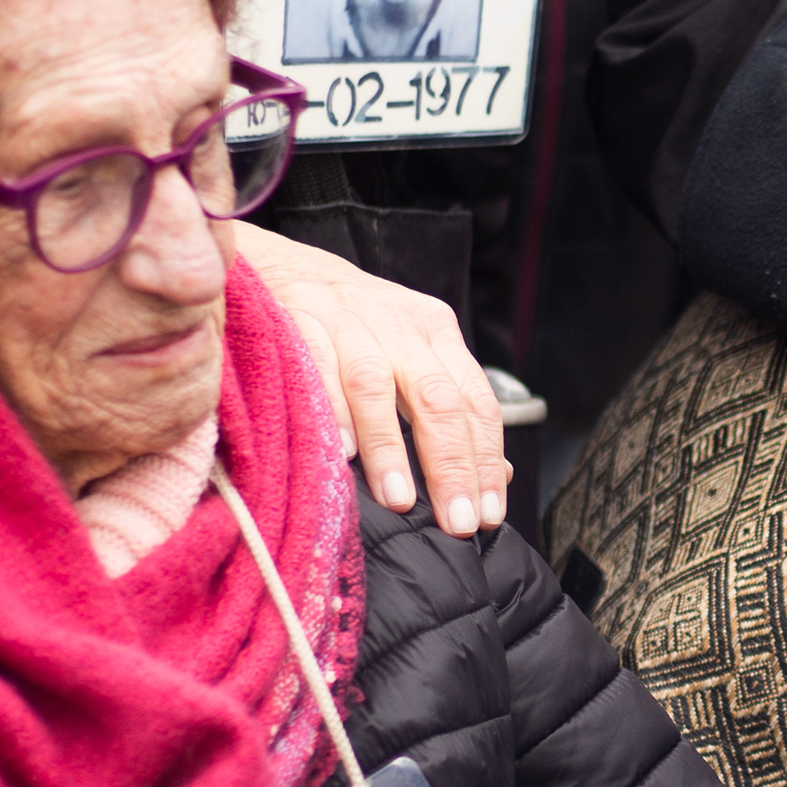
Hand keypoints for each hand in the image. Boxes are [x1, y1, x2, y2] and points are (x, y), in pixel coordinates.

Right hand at [228, 220, 513, 533]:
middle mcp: (398, 323)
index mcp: (435, 333)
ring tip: (399, 498)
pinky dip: (330, 411)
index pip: (475, 401)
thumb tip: (499, 477)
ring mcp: (347, 320)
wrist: (286, 266)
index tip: (488, 512)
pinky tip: (339, 452)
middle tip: (456, 520)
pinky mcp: (298, 320)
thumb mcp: (412, 356)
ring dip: (390, 447)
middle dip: (450, 464)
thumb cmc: (355, 328)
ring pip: (376, 384)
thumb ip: (452, 411)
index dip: (486, 459)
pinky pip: (318, 368)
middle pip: (436, 396)